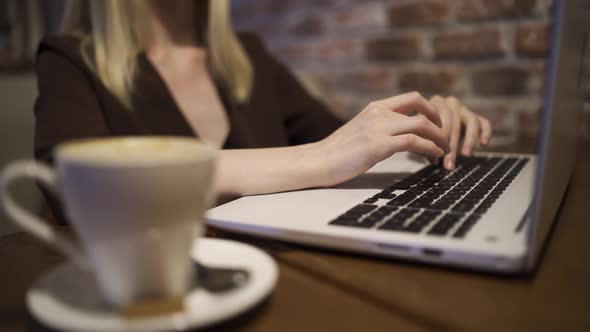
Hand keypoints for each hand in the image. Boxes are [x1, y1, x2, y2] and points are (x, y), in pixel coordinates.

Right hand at [314, 92, 450, 186]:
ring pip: (421, 125)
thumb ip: (379, 128)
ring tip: (444, 151)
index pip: (412, 98)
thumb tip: (398, 136)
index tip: (438, 124)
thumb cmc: (337, 152)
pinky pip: (413, 142)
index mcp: (375, 108)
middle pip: (422, 110)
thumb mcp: (360, 131)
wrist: (317, 161)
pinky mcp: (377, 146)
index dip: (431, 109)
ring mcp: (378, 128)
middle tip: (447, 140)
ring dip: (439, 139)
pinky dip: (429, 148)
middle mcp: (378, 113)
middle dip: (441, 125)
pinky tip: (433, 157)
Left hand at [429, 95, 491, 169]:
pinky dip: (486, 132)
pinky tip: (484, 144)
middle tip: (449, 163)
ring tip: (466, 155)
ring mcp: (464, 108)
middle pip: (454, 123)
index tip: (436, 155)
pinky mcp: (475, 116)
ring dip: (469, 140)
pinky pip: (484, 123)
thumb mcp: (422, 134)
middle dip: (451, 146)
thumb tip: (434, 159)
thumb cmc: (424, 130)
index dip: (438, 139)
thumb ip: (427, 143)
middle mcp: (450, 103)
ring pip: (471, 122)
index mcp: (434, 104)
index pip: (439, 120)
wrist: (432, 124)